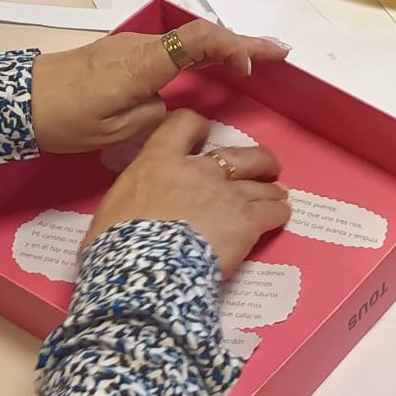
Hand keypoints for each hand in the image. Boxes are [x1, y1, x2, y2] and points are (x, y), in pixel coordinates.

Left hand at [30, 20, 289, 154]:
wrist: (18, 101)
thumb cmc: (64, 118)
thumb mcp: (116, 129)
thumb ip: (153, 114)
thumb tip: (169, 104)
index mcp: (143, 64)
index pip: (197, 42)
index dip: (232, 48)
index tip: (254, 66)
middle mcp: (142, 47)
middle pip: (200, 35)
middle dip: (242, 43)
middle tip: (281, 52)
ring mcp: (133, 47)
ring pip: (188, 40)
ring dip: (224, 46)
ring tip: (259, 58)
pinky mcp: (125, 55)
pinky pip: (174, 48)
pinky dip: (203, 52)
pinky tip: (217, 64)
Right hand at [83, 110, 291, 277]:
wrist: (145, 270)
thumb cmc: (117, 244)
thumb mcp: (115, 206)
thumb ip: (137, 194)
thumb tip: (140, 205)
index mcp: (160, 161)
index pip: (183, 125)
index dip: (198, 127)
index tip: (205, 134)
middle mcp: (199, 171)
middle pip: (239, 155)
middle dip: (256, 160)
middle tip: (265, 166)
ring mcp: (227, 194)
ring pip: (261, 184)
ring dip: (271, 190)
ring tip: (278, 195)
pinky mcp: (247, 222)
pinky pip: (271, 212)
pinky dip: (278, 213)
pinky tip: (281, 216)